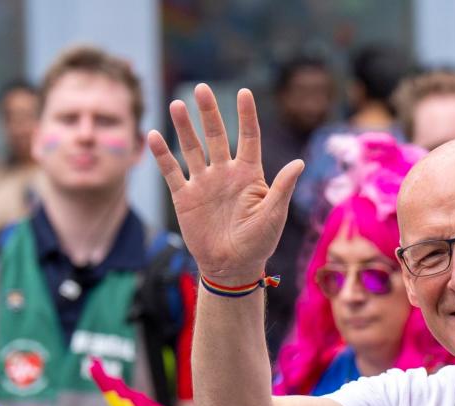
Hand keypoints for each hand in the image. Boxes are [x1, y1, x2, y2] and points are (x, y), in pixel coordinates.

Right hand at [148, 85, 303, 283]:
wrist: (232, 266)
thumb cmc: (259, 242)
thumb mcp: (274, 214)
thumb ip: (283, 187)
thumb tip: (300, 162)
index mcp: (250, 175)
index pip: (249, 138)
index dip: (246, 115)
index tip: (244, 92)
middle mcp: (225, 174)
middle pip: (217, 136)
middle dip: (209, 113)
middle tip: (202, 89)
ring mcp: (204, 183)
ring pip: (192, 148)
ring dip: (184, 128)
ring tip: (177, 105)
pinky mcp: (185, 197)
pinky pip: (172, 172)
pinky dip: (162, 155)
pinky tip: (154, 136)